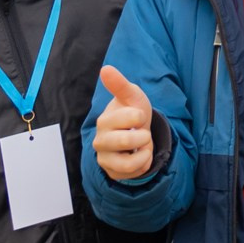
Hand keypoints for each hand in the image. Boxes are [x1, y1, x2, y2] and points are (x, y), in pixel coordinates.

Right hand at [93, 65, 155, 181]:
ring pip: (128, 163)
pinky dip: (143, 163)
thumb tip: (105, 69)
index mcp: (105, 120)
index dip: (141, 116)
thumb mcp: (132, 97)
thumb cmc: (133, 112)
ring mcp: (105, 158)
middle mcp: (100, 140)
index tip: (138, 116)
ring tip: (141, 145)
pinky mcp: (112, 172)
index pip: (132, 117)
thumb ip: (120, 85)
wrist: (137, 133)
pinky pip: (133, 173)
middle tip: (141, 132)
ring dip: (143, 152)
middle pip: (126, 141)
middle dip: (143, 136)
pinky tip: (139, 155)